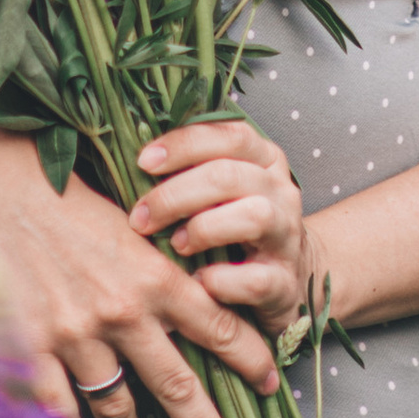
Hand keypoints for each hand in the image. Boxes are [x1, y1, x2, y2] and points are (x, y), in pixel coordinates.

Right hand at [0, 131, 276, 417]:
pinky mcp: (31, 349)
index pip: (220, 330)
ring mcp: (76, 335)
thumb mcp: (137, 227)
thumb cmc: (75, 200)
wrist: (5, 186)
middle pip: (178, 389)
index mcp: (157, 276)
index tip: (270, 386)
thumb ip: (166, 272)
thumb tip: (202, 310)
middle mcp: (124, 312)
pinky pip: (61, 411)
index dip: (250, 363)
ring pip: (118, 409)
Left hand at [128, 117, 322, 338]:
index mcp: (264, 159)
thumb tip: (130, 158)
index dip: (184, 144)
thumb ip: (190, 171)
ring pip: (253, 216)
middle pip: (230, 175)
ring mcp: (287, 237)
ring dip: (203, 229)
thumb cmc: (235, 229)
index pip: (229, 134)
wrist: (285, 282)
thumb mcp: (219, 193)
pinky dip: (221, 280)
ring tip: (176, 245)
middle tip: (140, 218)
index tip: (143, 162)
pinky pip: (256, 280)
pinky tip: (198, 282)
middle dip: (175, 195)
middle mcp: (280, 192)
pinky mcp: (285, 283)